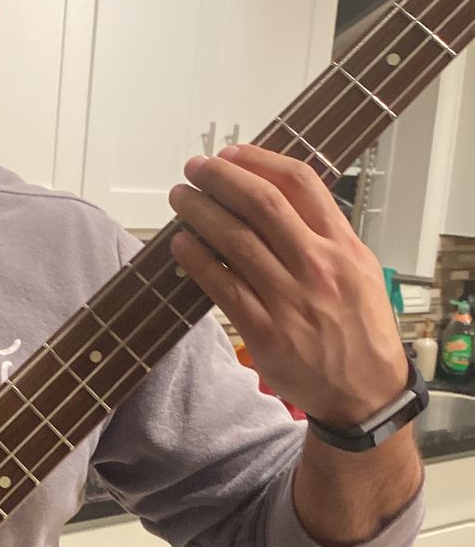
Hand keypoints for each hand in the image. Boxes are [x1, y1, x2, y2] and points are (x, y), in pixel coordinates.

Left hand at [169, 145, 407, 427]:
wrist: (366, 391)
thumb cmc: (360, 328)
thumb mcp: (360, 269)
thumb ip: (326, 233)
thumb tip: (279, 197)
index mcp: (343, 246)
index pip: (300, 184)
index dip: (258, 161)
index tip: (231, 155)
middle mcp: (317, 267)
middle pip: (260, 204)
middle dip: (220, 179)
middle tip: (194, 170)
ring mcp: (290, 299)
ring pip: (235, 240)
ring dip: (199, 213)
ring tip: (181, 199)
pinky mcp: (265, 332)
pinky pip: (221, 286)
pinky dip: (196, 260)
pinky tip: (181, 245)